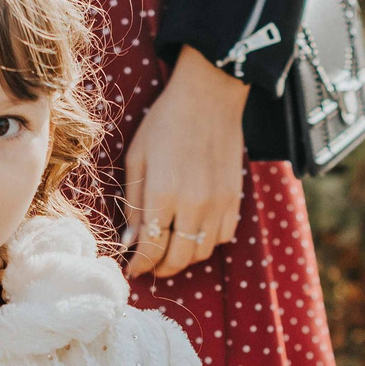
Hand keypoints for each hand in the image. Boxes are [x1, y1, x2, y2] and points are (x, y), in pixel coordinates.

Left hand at [122, 46, 249, 280]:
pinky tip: (194, 233)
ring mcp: (218, 204)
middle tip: (149, 265)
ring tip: (170, 250)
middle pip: (178, 259)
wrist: (209, 96)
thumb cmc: (166, 122)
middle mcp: (193, 205)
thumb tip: (130, 240)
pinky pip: (223, 237)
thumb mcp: (137, 157)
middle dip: (160, 268)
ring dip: (184, 258)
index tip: (132, 269)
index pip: (151, 248)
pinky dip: (207, 243)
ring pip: (202, 253)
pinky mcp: (234, 199)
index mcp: (163, 194)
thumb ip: (133, 202)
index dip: (140, 265)